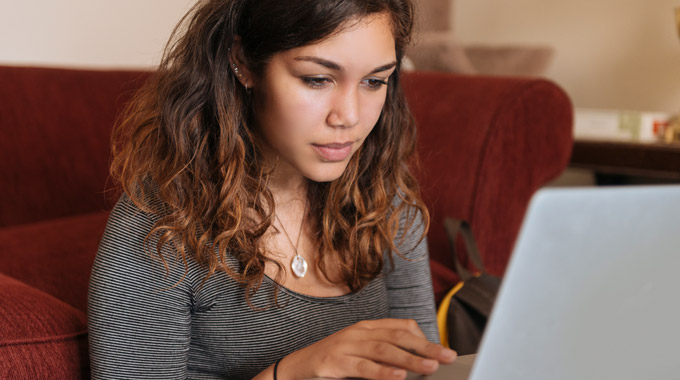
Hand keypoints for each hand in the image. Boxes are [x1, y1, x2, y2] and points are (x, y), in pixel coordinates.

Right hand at [277, 318, 456, 379]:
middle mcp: (359, 332)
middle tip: (447, 356)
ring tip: (430, 367)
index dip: (424, 338)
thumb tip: (414, 362)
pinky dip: (383, 372)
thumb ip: (384, 354)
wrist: (296, 367)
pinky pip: (364, 367)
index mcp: (367, 327)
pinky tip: (399, 377)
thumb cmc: (332, 361)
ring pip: (384, 350)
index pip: (402, 326)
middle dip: (426, 347)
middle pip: (398, 336)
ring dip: (410, 359)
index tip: (443, 351)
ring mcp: (347, 345)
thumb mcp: (361, 352)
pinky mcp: (336, 362)